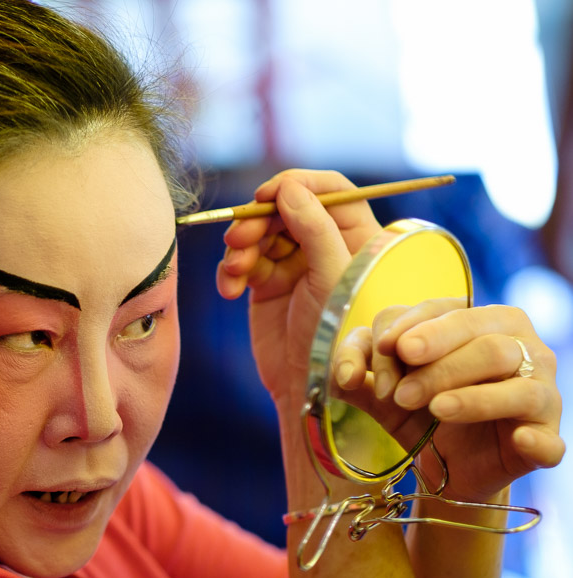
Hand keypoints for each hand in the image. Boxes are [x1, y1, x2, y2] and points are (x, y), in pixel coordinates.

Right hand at [215, 169, 380, 409]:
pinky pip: (242, 261)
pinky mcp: (265, 284)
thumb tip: (287, 188)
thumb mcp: (332, 277)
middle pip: (286, 208)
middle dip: (258, 220)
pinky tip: (230, 290)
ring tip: (235, 270)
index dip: (298, 185)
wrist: (308, 387)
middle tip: (239, 238)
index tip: (268, 195)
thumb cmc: (335, 335)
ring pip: (259, 232)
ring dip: (240, 246)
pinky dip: (230, 271)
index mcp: (354, 238)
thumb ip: (314, 228)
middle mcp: (324, 246)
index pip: (330, 190)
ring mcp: (293, 264)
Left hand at [338, 300, 564, 500]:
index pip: (442, 309)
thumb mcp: (381, 390)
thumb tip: (344, 374)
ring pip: (515, 376)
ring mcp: (539, 387)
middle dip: (436, 363)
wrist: (446, 467)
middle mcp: (517, 343)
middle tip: (401, 393)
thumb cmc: (419, 413)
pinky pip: (549, 435)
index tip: (384, 349)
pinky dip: (536, 437)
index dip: (409, 329)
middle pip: (481, 336)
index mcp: (476, 319)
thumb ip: (358, 372)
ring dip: (471, 394)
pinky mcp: (547, 435)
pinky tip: (519, 439)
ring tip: (436, 409)